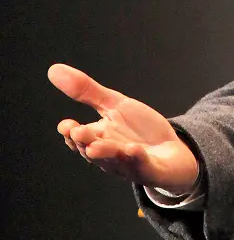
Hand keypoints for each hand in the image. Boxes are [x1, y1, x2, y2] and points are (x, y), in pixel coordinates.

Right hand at [52, 63, 199, 192]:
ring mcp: (129, 164)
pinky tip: (133, 149)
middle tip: (78, 133)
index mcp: (98, 138)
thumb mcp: (115, 105)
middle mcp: (110, 155)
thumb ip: (87, 91)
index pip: (78, 139)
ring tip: (96, 147)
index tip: (66, 125)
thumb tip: (54, 69)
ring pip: (114, 161)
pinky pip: (142, 166)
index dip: (71, 134)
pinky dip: (137, 158)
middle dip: (85, 142)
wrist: (173, 151)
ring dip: (105, 153)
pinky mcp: (151, 170)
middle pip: (93, 150)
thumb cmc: (139, 130)